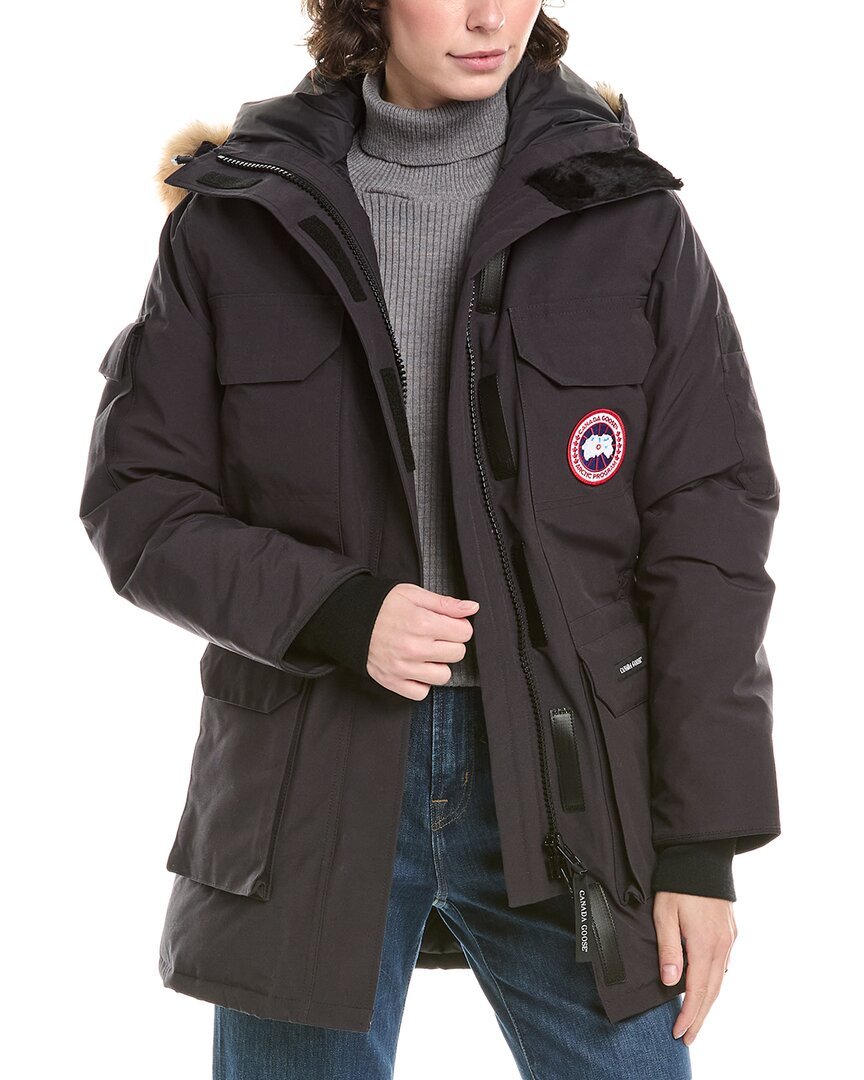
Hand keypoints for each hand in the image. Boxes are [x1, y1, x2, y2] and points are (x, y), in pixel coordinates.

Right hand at [366, 583, 478, 698]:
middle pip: (457, 653)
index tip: (448, 623)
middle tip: (435, 636)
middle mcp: (414, 648)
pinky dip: (421, 682)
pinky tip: (415, 667)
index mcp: (422, 623)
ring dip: (438, 664)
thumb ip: (445, 603)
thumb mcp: (413, 594)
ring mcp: (403, 668)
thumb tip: (472, 608)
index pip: (464, 632)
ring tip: (425, 653)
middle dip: (450, 643)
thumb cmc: (383, 605)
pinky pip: (422, 693)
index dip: (458, 626)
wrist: (349, 619)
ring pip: (443, 676)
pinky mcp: (392, 682)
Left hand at [653, 891, 736, 1045]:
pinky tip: (707, 988)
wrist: (702, 856)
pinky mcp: (730, 931)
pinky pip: (724, 965)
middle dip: (700, 1017)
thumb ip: (669, 949)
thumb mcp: (665, 913)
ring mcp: (729, 939)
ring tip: (696, 1020)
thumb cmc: (678, 883)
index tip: (680, 1033)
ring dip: (708, 1003)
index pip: (697, 990)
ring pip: (720, 980)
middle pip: (712, 992)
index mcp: (705, 944)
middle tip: (688, 1039)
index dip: (689, 1015)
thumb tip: (672, 982)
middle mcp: (722, 946)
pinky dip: (714, 983)